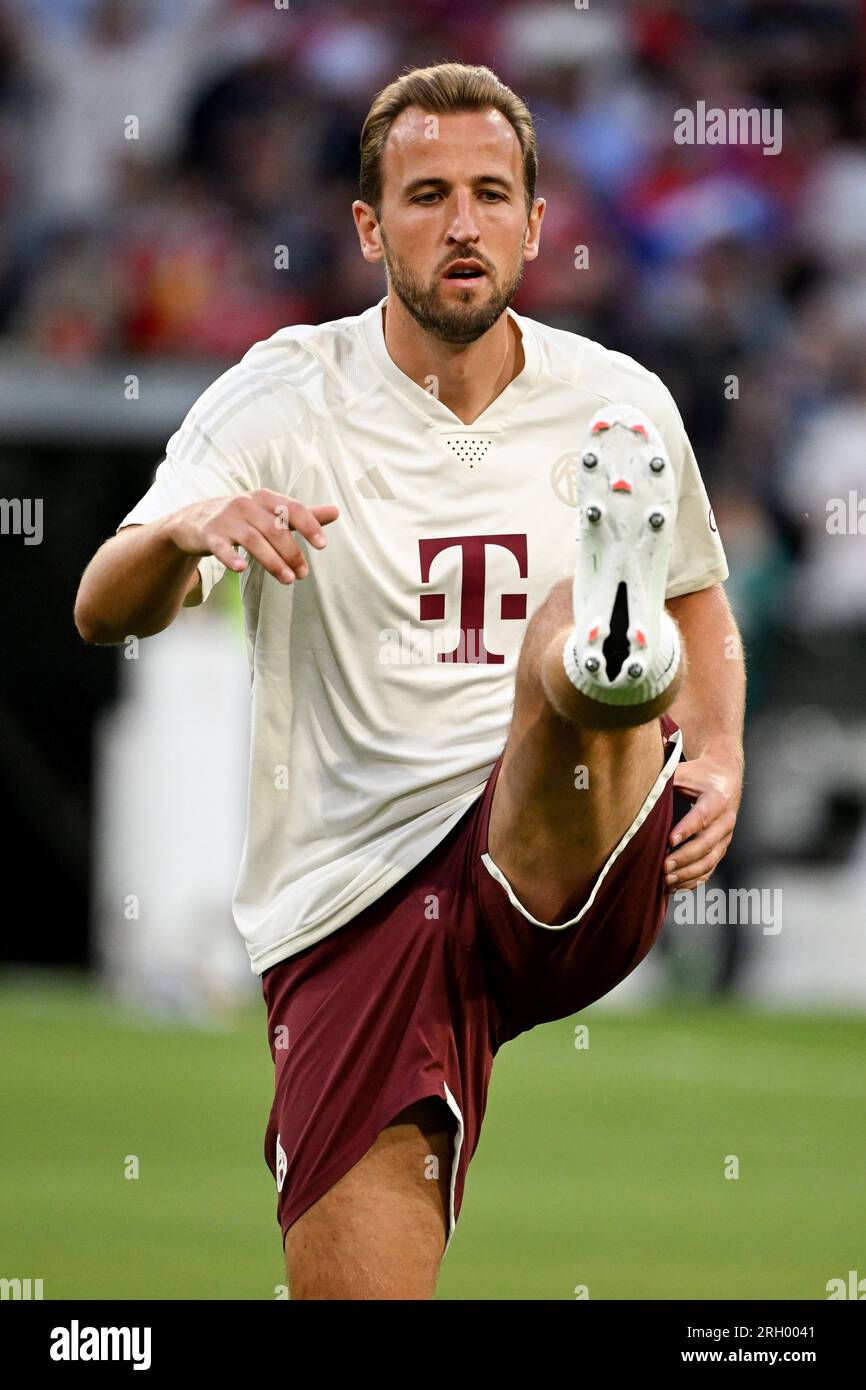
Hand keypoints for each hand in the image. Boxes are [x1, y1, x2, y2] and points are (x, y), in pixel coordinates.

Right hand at [170, 489, 339, 584]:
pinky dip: (230, 557)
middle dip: (292, 553)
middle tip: (303, 574)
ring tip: (288, 579)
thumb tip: (336, 512)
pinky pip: (221, 547)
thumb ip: (302, 515)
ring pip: (253, 540)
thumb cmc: (243, 518)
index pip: (292, 509)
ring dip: (272, 561)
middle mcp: (246, 504)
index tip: (323, 545)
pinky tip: (240, 569)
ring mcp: (227, 519)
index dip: (309, 525)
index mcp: (265, 498)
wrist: (196, 520)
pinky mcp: (210, 535)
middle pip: (274, 529)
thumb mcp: (271, 513)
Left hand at [664, 753, 742, 891]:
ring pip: (709, 861)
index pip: (703, 817)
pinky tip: (673, 887)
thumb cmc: (698, 776)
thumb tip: (634, 789)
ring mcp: (725, 838)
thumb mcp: (683, 772)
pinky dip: (692, 881)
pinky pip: (709, 870)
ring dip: (687, 873)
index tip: (669, 841)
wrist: (724, 778)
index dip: (687, 829)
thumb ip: (663, 781)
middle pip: (707, 844)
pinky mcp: (720, 850)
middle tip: (662, 866)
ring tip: (664, 880)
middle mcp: (726, 821)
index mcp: (717, 799)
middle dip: (684, 858)